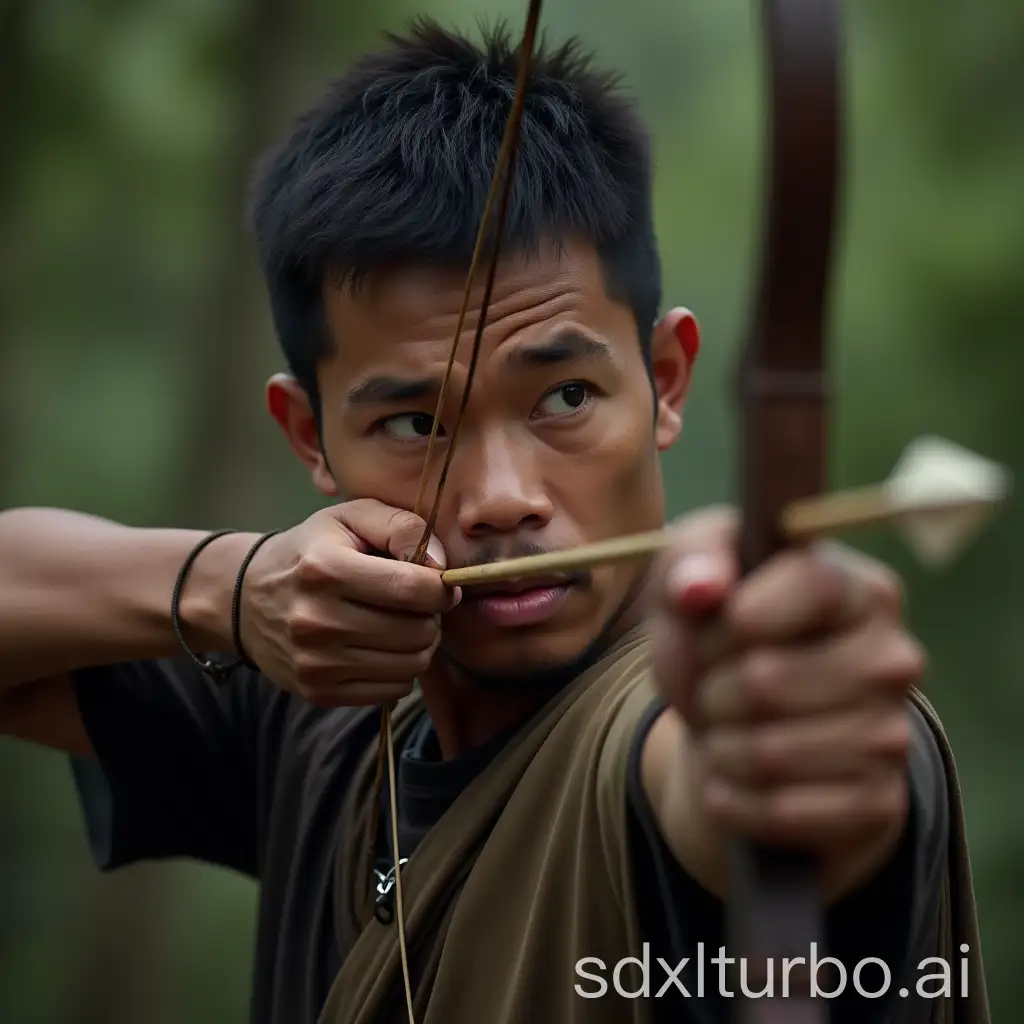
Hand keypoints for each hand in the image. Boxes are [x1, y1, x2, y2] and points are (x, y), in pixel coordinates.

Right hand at [238, 500, 459, 706]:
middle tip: (417, 606)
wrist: (245, 599)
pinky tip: (382, 648)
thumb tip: (440, 565)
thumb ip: (401, 526)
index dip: (440, 589)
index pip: (411, 589)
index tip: (440, 585)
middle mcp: (316, 620)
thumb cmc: (311, 552)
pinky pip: (392, 690)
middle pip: (416, 633)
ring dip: (420, 645)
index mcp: (325, 569)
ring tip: (402, 625)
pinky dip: (399, 670)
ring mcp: (314, 663)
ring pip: (410, 665)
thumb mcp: (350, 518)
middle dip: (431, 618)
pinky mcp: (317, 692)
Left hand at [650, 508, 924, 856]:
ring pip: (768, 752)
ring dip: (718, 747)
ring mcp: (892, 735)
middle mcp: (892, 658)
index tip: (714, 625)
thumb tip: (699, 587)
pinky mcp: (877, 803)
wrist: (735, 728)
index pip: (812, 585)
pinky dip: (732, 799)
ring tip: (722, 730)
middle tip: (714, 688)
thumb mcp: (688, 582)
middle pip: (767, 680)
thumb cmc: (713, 638)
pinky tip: (729, 780)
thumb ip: (688, 563)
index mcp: (861, 589)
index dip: (738, 614)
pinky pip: (781, 811)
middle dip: (712, 689)